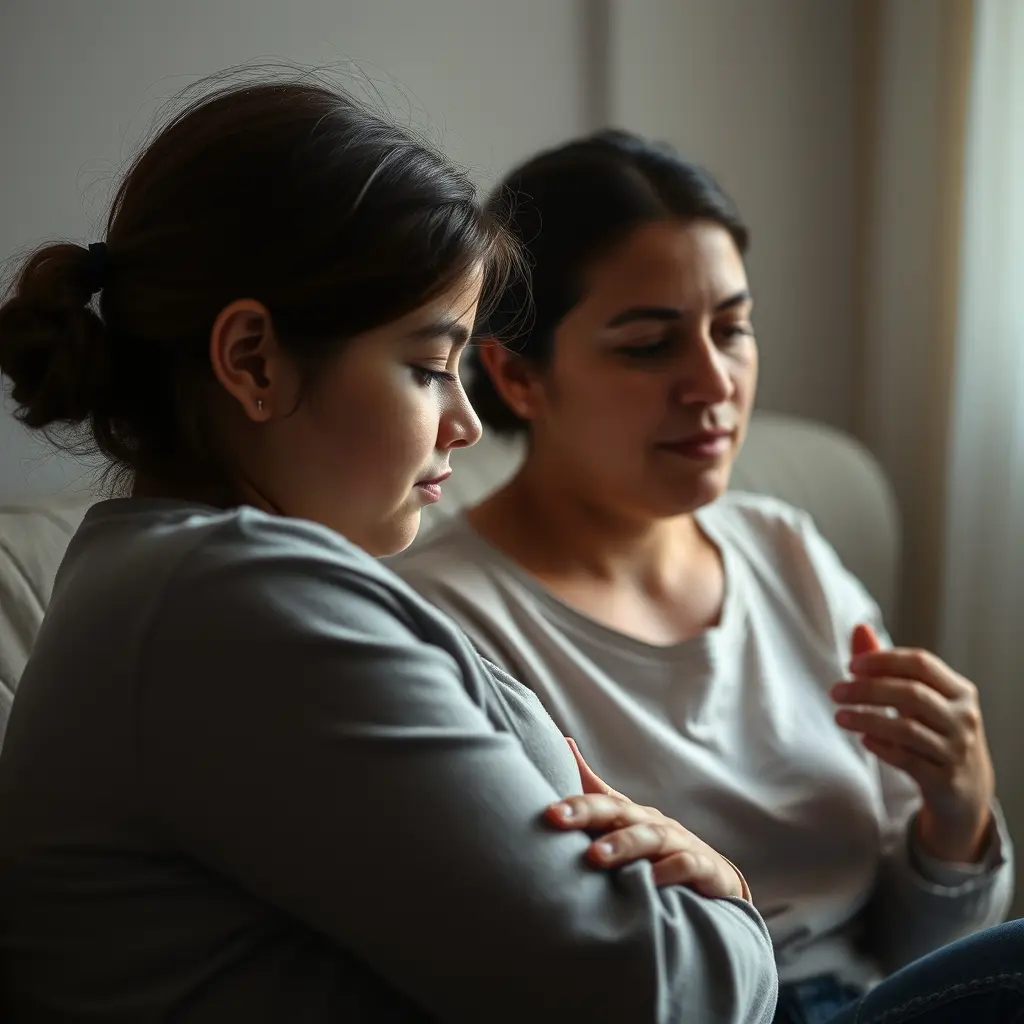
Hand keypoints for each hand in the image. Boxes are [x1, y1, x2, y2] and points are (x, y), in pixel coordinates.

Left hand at [544, 738, 748, 899]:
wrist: (712, 875)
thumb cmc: (656, 847)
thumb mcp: (625, 820)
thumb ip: (594, 790)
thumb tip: (563, 742)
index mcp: (632, 814)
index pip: (600, 802)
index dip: (575, 803)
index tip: (548, 811)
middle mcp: (654, 823)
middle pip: (621, 812)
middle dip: (588, 813)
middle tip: (557, 820)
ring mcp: (680, 843)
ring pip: (653, 837)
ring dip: (623, 844)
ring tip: (595, 856)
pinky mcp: (703, 867)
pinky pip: (687, 865)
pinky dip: (669, 871)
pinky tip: (649, 881)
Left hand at [831, 624, 995, 861]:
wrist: (967, 790)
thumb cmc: (935, 731)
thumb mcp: (920, 698)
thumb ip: (887, 665)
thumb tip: (858, 627)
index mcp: (960, 690)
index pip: (920, 663)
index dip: (883, 660)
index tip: (850, 665)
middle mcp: (963, 718)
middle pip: (911, 693)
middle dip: (867, 689)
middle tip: (835, 691)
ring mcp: (956, 750)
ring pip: (906, 729)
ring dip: (867, 719)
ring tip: (839, 716)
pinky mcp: (944, 779)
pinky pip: (907, 760)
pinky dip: (882, 748)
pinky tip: (863, 740)